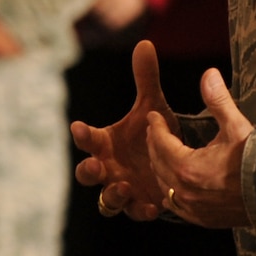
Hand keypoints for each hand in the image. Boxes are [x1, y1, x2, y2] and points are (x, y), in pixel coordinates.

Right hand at [71, 39, 170, 218]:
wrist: (176, 161)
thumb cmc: (154, 133)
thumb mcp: (153, 106)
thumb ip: (146, 79)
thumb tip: (144, 42)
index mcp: (105, 142)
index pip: (87, 138)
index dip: (81, 134)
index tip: (78, 127)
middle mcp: (108, 167)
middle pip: (86, 173)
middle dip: (88, 170)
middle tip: (96, 165)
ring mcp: (121, 188)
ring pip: (106, 201)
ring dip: (112, 196)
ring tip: (124, 186)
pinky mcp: (140, 204)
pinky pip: (134, 212)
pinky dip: (140, 210)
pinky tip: (153, 205)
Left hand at [145, 66, 253, 227]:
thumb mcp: (237, 127)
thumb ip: (218, 100)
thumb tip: (209, 73)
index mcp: (189, 167)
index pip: (161, 142)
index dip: (155, 126)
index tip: (153, 115)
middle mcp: (186, 192)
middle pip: (158, 164)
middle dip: (154, 145)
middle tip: (154, 131)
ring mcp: (194, 209)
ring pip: (164, 186)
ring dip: (160, 168)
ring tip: (162, 153)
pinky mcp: (203, 220)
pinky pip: (177, 205)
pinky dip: (172, 191)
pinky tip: (174, 183)